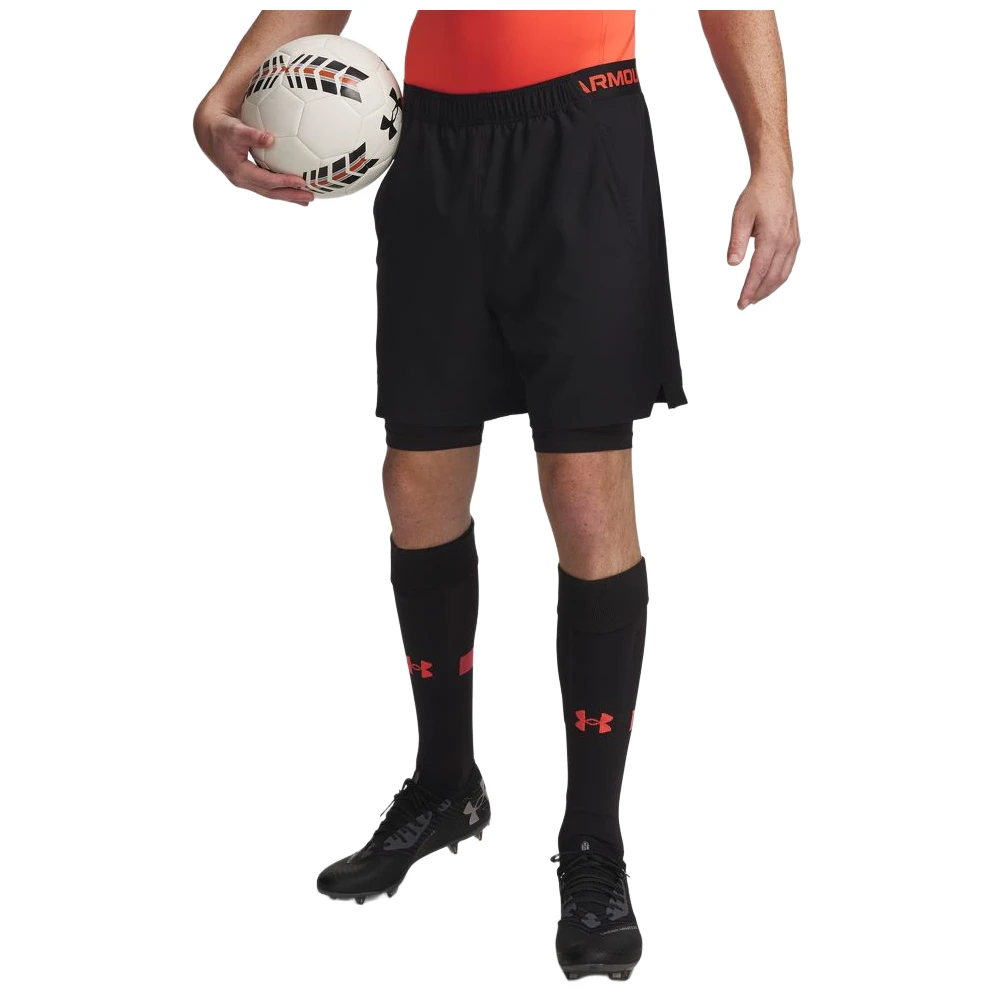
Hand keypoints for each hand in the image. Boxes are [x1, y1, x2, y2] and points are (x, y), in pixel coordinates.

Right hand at [193, 102, 313, 205]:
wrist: (209, 134)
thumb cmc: (223, 129)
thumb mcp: (235, 130)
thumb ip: (251, 135)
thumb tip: (270, 139)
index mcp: (240, 172)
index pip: (266, 181)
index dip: (284, 182)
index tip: (301, 182)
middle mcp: (243, 181)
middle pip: (271, 193)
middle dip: (291, 196)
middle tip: (310, 198)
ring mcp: (246, 182)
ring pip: (270, 193)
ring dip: (289, 197)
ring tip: (306, 200)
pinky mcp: (249, 179)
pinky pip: (268, 187)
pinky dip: (282, 189)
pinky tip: (294, 190)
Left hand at [727, 170, 798, 307]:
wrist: (775, 179)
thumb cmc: (757, 195)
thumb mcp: (740, 216)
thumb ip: (736, 241)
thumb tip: (732, 264)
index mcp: (772, 237)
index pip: (758, 271)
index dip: (749, 290)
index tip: (741, 303)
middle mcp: (786, 242)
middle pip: (772, 277)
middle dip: (758, 294)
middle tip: (744, 304)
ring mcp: (793, 241)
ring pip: (783, 274)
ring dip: (769, 289)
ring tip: (754, 298)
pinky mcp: (795, 240)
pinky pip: (788, 266)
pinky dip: (778, 279)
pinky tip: (768, 283)